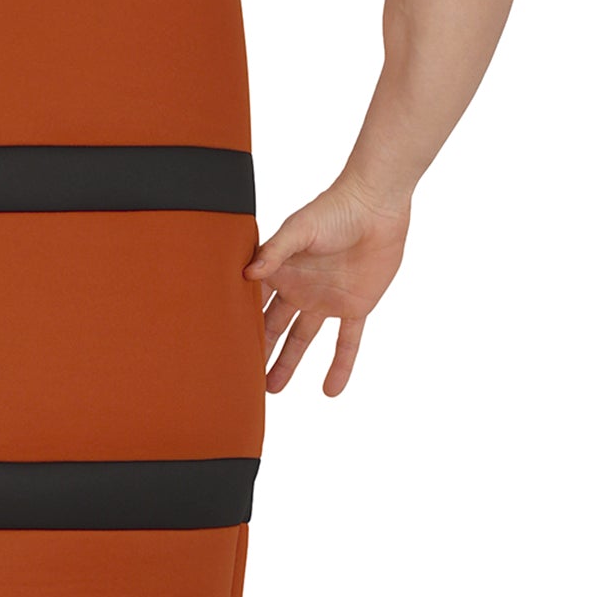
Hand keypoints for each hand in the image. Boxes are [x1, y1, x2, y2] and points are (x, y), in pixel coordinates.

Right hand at [243, 179, 410, 396]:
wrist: (376, 205)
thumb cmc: (334, 209)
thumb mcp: (300, 229)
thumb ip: (275, 251)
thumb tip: (247, 273)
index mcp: (281, 270)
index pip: (254, 302)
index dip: (238, 322)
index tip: (220, 345)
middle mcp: (300, 289)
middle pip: (273, 326)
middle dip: (259, 350)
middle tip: (240, 375)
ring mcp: (326, 300)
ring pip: (303, 340)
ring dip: (288, 363)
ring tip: (272, 389)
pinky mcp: (355, 307)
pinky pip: (348, 342)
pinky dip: (341, 365)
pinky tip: (331, 391)